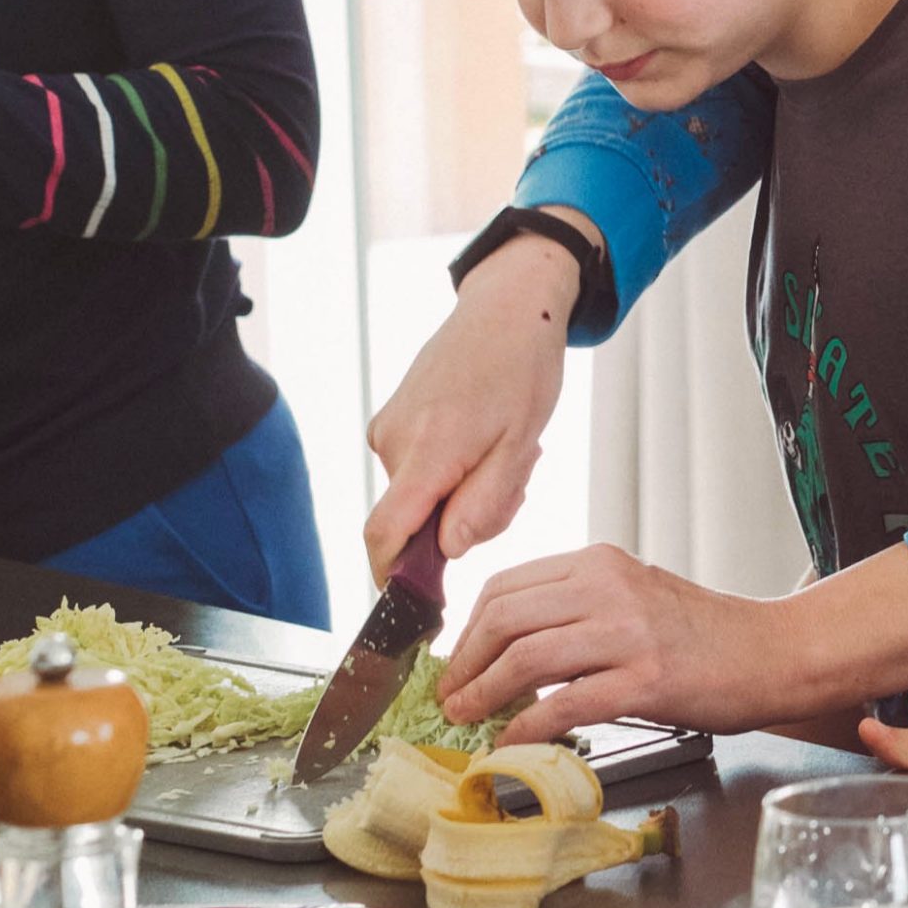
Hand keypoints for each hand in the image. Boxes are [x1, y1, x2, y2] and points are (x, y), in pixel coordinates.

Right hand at [363, 227, 581, 576]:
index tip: (419, 601)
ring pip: (420, 494)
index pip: (384, 535)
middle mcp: (395, 441)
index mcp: (427, 450)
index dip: (393, 578)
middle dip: (460, 521)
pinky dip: (453, 467)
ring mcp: (390, 427)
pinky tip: (486, 436)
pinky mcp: (394, 418)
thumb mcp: (520, 444)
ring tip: (506, 448)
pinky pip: (419, 468)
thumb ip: (484, 504)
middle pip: (413, 520)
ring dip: (464, 490)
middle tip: (513, 482)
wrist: (510, 306)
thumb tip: (447, 552)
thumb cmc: (523, 367)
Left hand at [439, 543, 800, 744]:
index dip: (469, 630)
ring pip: (526, 658)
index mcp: (600, 561)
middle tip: (451, 697)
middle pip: (506, 618)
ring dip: (484, 695)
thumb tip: (508, 645)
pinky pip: (564, 704)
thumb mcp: (633, 595)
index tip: (457, 662)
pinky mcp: (645, 679)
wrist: (771, 652)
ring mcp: (628, 632)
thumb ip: (577, 607)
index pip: (508, 585)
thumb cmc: (702, 634)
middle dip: (466, 663)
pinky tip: (512, 743)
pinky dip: (526, 728)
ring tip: (468, 720)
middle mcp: (610, 587)